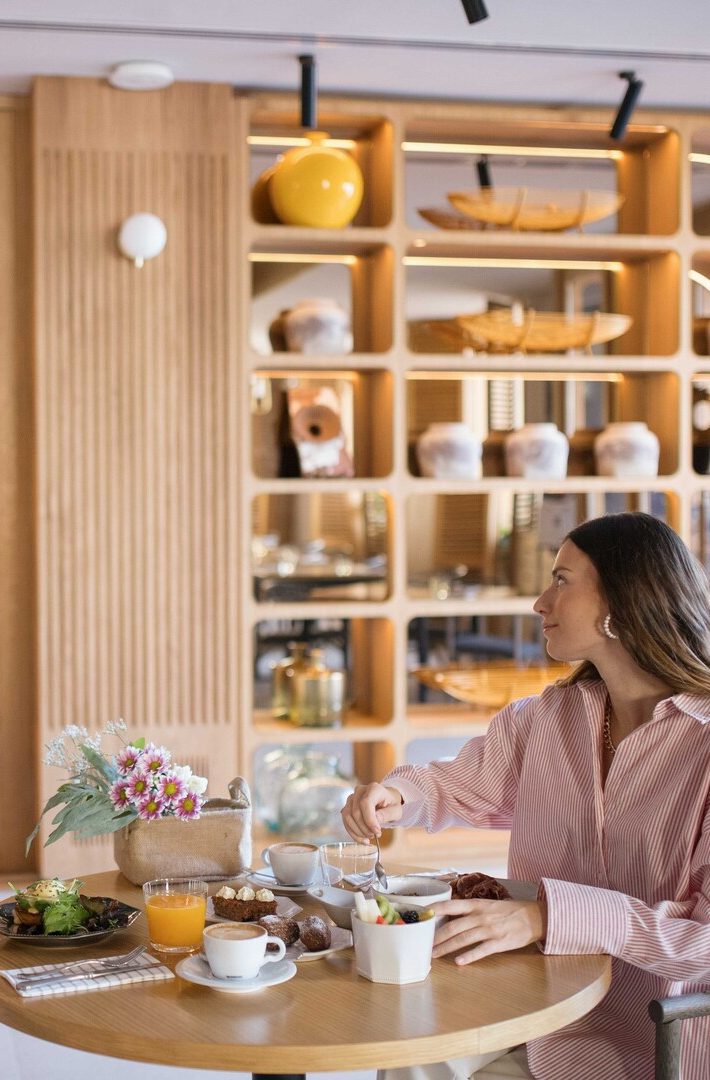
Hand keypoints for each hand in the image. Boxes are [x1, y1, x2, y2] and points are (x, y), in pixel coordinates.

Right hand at [341, 783, 403, 840]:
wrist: (385, 800)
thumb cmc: (391, 804)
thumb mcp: (396, 810)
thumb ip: (387, 814)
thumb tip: (375, 820)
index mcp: (374, 788)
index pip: (366, 803)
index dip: (369, 819)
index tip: (377, 831)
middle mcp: (360, 791)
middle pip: (356, 811)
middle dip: (365, 828)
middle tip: (375, 835)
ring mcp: (352, 798)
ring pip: (347, 816)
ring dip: (357, 831)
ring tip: (369, 837)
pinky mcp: (347, 806)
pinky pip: (345, 820)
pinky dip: (352, 832)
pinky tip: (362, 838)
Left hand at [431, 898, 546, 964]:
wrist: (534, 917)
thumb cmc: (508, 911)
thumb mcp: (488, 905)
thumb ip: (471, 911)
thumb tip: (450, 917)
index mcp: (477, 905)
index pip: (451, 905)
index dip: (435, 909)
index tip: (422, 914)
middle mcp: (481, 916)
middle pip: (453, 927)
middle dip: (436, 937)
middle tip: (424, 945)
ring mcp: (490, 930)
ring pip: (463, 939)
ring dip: (446, 948)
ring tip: (434, 955)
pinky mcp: (499, 943)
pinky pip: (481, 950)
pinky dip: (469, 956)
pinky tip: (458, 962)